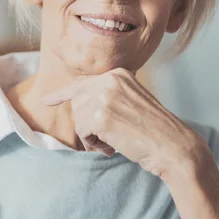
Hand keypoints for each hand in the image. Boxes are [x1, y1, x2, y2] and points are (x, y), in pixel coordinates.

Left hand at [41, 68, 205, 177]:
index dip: (63, 94)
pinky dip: (94, 144)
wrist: (171, 144)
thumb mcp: (131, 100)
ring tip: (113, 142)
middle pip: (78, 102)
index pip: (83, 82)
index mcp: (119, 72)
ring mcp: (104, 95)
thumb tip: (78, 100)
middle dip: (87, 124)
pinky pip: (82, 133)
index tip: (47, 100)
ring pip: (79, 118)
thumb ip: (109, 94)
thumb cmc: (153, 128)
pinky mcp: (99, 115)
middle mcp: (110, 79)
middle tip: (107, 138)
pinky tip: (112, 146)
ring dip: (92, 136)